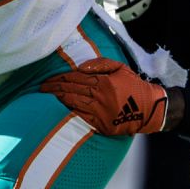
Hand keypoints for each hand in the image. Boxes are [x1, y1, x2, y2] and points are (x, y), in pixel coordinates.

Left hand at [40, 58, 169, 135]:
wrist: (148, 108)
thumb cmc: (133, 86)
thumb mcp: (120, 68)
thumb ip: (100, 64)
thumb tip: (80, 67)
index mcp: (102, 81)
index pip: (74, 78)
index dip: (59, 78)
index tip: (48, 79)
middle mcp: (99, 95)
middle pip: (70, 90)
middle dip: (54, 89)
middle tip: (41, 88)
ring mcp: (99, 111)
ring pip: (73, 103)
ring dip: (58, 99)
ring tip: (46, 97)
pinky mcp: (101, 124)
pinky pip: (81, 117)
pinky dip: (68, 112)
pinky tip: (59, 110)